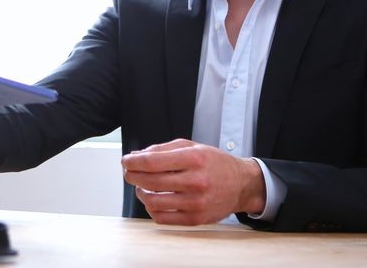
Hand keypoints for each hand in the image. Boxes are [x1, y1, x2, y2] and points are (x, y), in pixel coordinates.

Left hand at [120, 138, 265, 224]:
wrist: (241, 184)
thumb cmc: (214, 163)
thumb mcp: (191, 147)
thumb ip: (162, 150)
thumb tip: (136, 156)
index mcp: (194, 159)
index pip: (152, 162)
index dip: (133, 162)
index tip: (125, 161)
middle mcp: (196, 181)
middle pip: (150, 181)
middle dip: (132, 176)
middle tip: (129, 173)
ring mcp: (196, 203)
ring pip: (153, 201)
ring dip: (140, 193)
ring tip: (142, 187)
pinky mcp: (196, 219)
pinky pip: (163, 218)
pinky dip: (151, 209)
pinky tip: (153, 200)